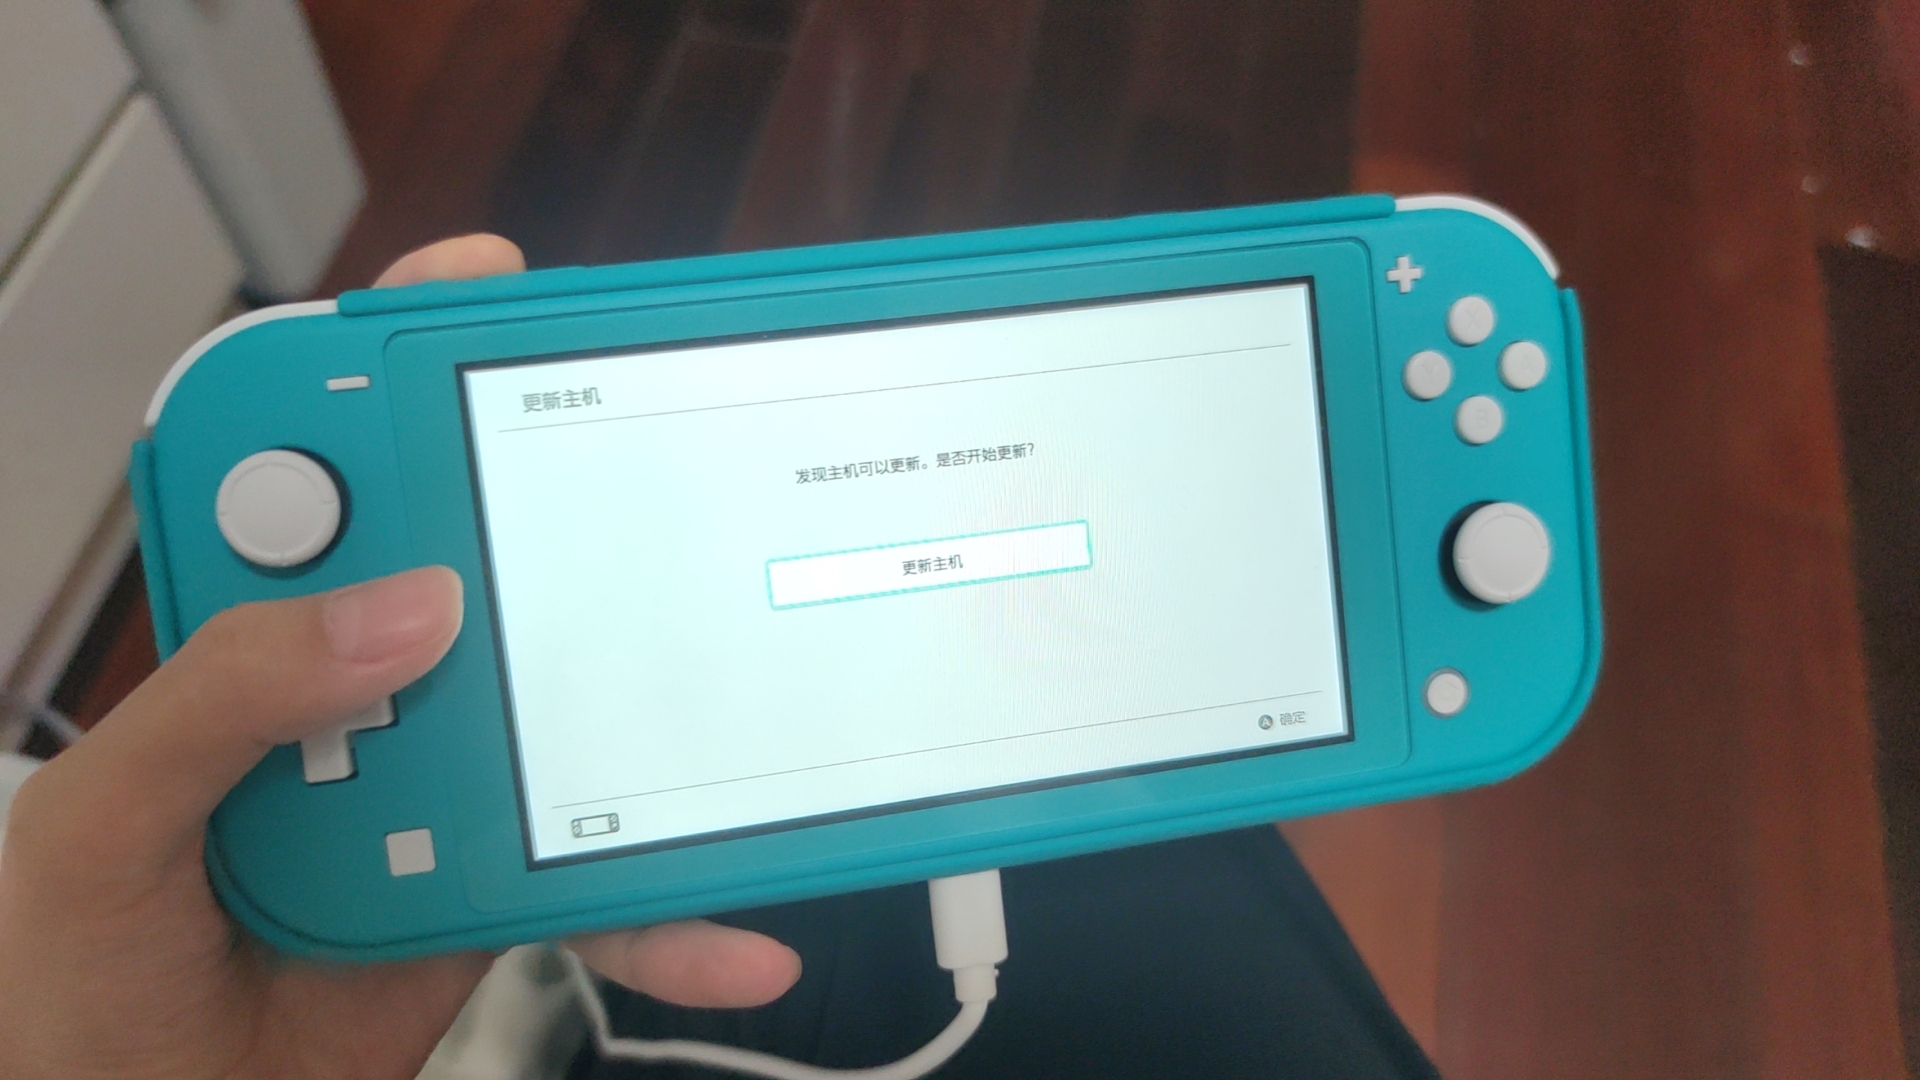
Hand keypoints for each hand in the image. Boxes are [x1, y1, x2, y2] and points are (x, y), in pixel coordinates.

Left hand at [0, 237, 800, 1079]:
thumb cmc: (69, 983)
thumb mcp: (107, 823)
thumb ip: (223, 701)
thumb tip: (399, 609)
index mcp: (246, 640)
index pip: (321, 474)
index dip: (396, 367)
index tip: (490, 297)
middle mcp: (356, 687)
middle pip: (478, 559)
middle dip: (570, 508)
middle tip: (661, 484)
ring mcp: (439, 778)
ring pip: (568, 707)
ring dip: (660, 709)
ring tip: (729, 722)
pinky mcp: (498, 875)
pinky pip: (604, 882)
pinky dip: (670, 918)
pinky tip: (731, 940)